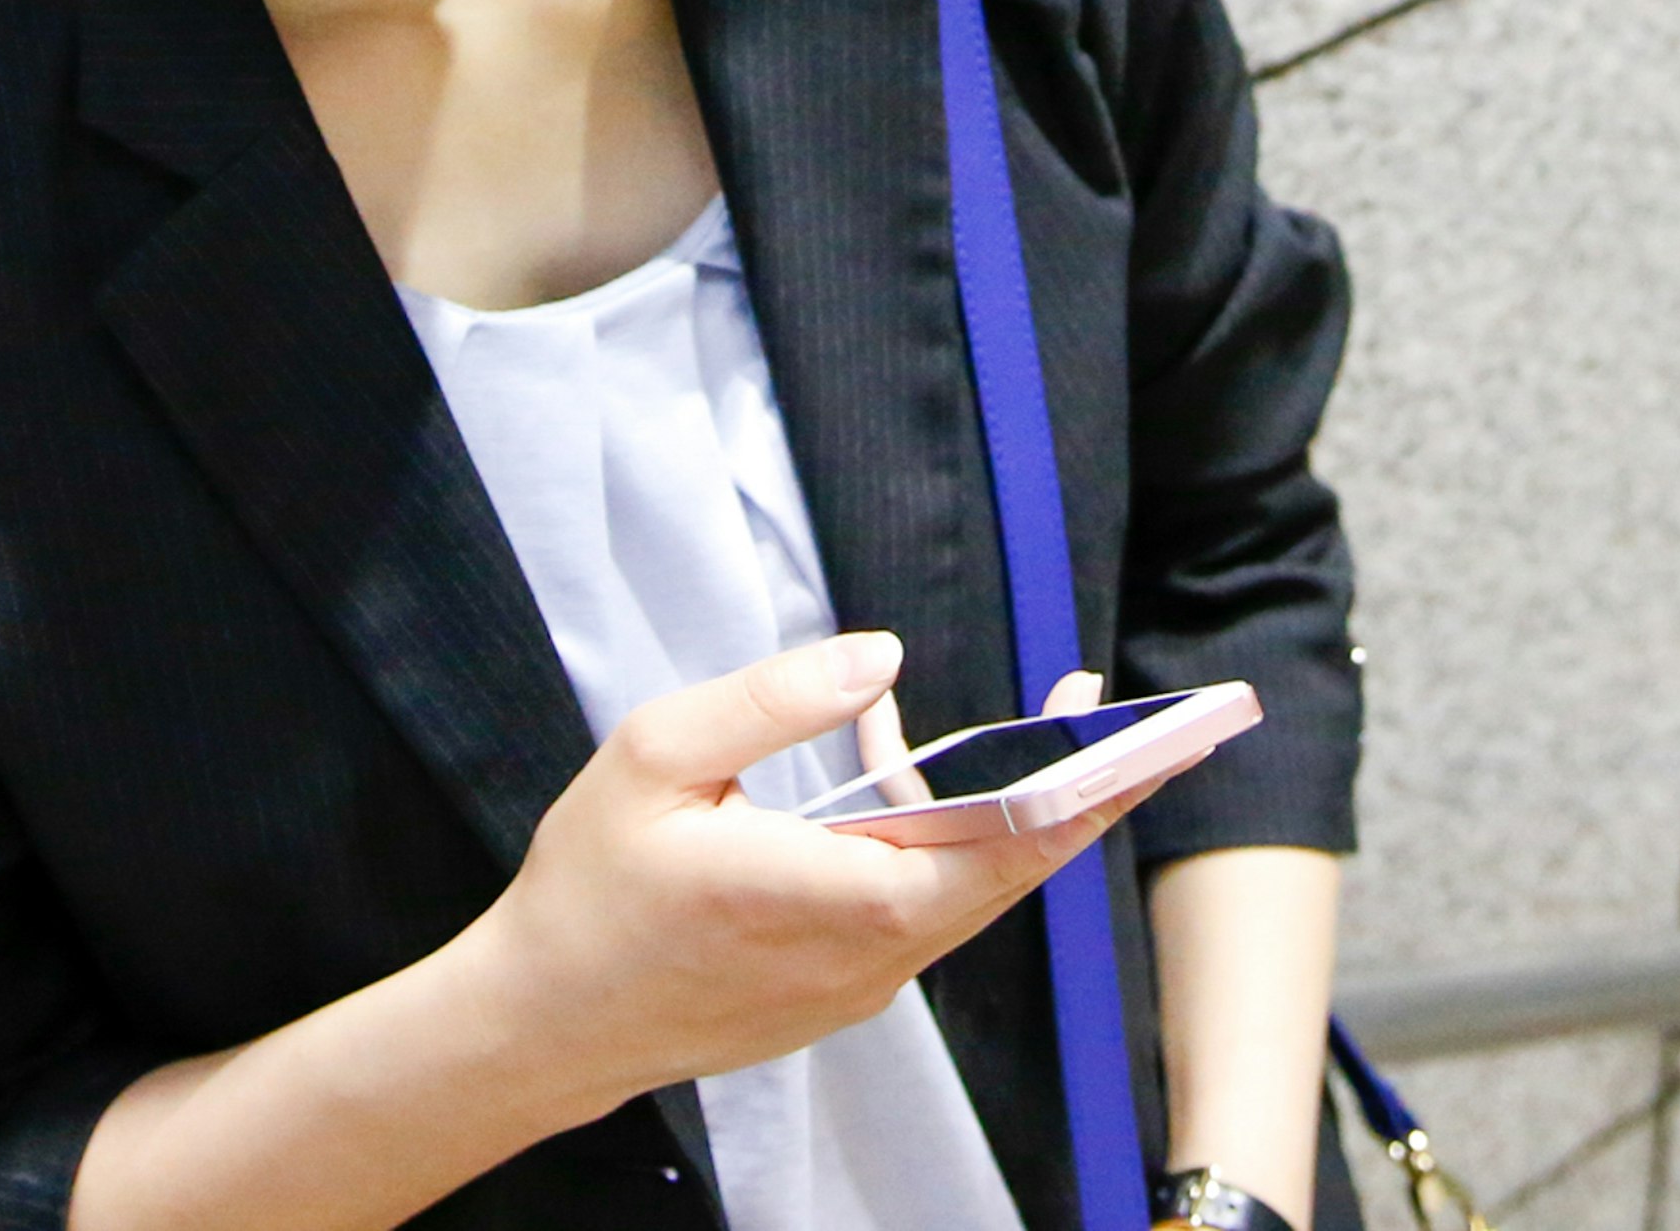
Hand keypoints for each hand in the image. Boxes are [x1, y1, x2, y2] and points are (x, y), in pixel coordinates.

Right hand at [464, 633, 1196, 1102]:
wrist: (541, 1024)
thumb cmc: (589, 890)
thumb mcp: (655, 756)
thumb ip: (773, 700)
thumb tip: (880, 655)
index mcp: (831, 895)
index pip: (996, 845)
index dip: (1078, 790)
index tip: (1139, 739)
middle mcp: (867, 956)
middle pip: (1011, 871)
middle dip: (1082, 791)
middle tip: (1136, 719)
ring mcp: (859, 983)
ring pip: (972, 891)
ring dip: (1015, 812)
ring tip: (1052, 728)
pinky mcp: (842, 990)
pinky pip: (922, 909)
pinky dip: (942, 842)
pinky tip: (901, 769)